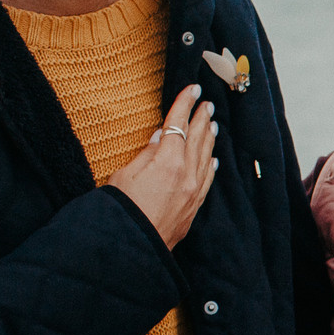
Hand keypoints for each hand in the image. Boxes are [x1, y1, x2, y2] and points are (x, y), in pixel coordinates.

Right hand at [110, 84, 216, 247]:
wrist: (132, 245)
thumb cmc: (121, 209)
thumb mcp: (125, 174)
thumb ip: (147, 153)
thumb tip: (162, 136)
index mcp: (168, 161)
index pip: (178, 124)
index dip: (185, 104)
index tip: (192, 89)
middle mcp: (186, 174)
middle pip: (196, 138)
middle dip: (201, 118)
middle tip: (207, 103)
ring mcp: (193, 192)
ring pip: (205, 158)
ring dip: (209, 139)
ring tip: (212, 124)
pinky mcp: (193, 207)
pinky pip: (206, 180)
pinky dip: (210, 165)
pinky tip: (213, 158)